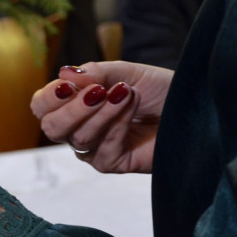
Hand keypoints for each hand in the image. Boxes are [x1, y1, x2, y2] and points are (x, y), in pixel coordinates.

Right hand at [30, 61, 173, 172]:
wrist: (194, 106)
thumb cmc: (161, 89)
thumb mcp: (127, 72)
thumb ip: (95, 72)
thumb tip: (64, 73)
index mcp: (73, 104)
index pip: (42, 106)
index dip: (49, 97)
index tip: (68, 85)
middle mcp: (78, 128)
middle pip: (52, 127)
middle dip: (72, 109)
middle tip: (98, 91)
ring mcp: (93, 148)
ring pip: (78, 138)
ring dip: (103, 112)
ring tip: (126, 93)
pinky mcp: (112, 163)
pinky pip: (101, 151)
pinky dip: (116, 126)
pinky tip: (132, 109)